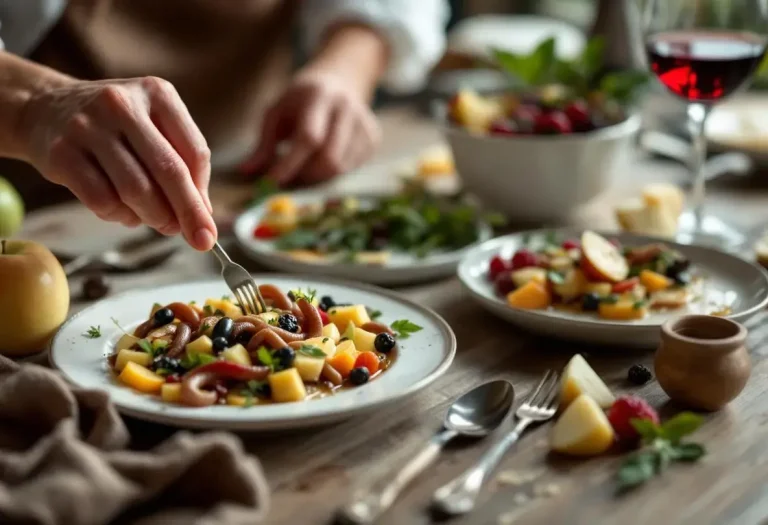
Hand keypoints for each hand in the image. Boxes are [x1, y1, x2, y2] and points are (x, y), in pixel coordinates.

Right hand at [19, 77, 216, 250]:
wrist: (44, 108)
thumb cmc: (114, 126)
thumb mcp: (152, 125)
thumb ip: (181, 161)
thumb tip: (203, 213)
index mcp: (156, 93)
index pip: (195, 151)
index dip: (203, 194)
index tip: (208, 223)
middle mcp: (122, 104)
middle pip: (169, 171)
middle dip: (189, 213)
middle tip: (199, 240)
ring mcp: (88, 127)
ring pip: (136, 189)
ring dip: (154, 217)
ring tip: (158, 222)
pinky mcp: (61, 153)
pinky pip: (102, 199)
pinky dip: (120, 216)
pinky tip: (124, 214)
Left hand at [241, 68, 380, 184]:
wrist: (340, 80)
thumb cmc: (300, 100)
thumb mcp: (276, 112)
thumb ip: (263, 143)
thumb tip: (246, 171)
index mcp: (319, 96)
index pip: (308, 137)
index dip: (290, 162)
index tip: (272, 180)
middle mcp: (346, 108)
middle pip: (329, 158)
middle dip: (306, 174)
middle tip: (291, 175)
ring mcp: (364, 123)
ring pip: (341, 168)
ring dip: (319, 175)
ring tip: (306, 163)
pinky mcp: (373, 138)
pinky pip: (352, 168)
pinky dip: (333, 171)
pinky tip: (325, 156)